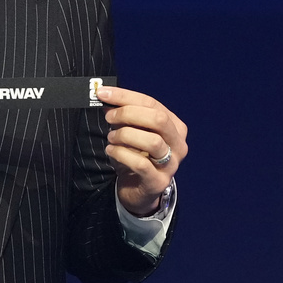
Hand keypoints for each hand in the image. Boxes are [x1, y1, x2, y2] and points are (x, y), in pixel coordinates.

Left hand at [97, 86, 187, 216]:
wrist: (139, 189)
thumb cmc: (137, 155)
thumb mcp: (133, 131)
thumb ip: (124, 115)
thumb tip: (107, 97)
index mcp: (175, 126)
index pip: (152, 103)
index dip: (125, 96)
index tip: (103, 93)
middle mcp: (178, 144)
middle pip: (158, 119)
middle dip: (128, 114)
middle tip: (109, 117)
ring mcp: (172, 164)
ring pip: (152, 141)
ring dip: (125, 135)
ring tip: (111, 138)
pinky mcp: (159, 181)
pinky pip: (141, 164)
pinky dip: (121, 154)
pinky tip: (111, 151)